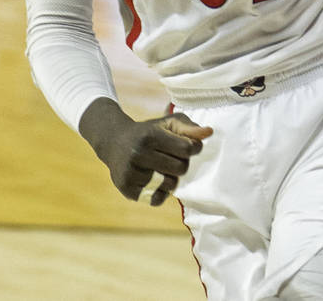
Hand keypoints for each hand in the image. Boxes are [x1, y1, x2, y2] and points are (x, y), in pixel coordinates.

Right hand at [82, 100, 212, 205]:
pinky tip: (154, 180)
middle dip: (181, 163)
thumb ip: (189, 127)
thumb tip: (209, 132)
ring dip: (171, 178)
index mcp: (150, 136)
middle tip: (171, 157)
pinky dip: (160, 193)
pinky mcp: (127, 189)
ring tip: (161, 168)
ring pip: (170, 185)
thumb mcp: (167, 123)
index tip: (188, 146)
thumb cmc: (148, 132)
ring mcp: (131, 173)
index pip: (187, 148)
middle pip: (181, 168)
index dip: (193, 148)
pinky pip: (157, 200)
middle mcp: (138, 154)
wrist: (114, 141)